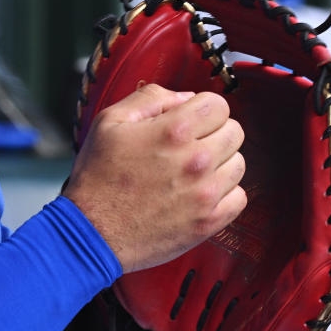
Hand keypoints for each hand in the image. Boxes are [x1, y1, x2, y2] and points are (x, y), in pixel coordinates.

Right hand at [63, 84, 245, 272]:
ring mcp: (205, 194)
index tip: (193, 118)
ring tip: (193, 169)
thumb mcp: (110, 122)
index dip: (203, 108)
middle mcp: (195, 161)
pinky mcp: (208, 222)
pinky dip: (225, 193)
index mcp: (173, 131)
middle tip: (192, 143)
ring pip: (239, 163)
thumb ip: (150, 98)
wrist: (92, 232)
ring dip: (221, 162)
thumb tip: (184, 97)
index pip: (219, 105)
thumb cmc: (97, 179)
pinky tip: (200, 191)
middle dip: (214, 131)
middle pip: (235, 132)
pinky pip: (238, 198)